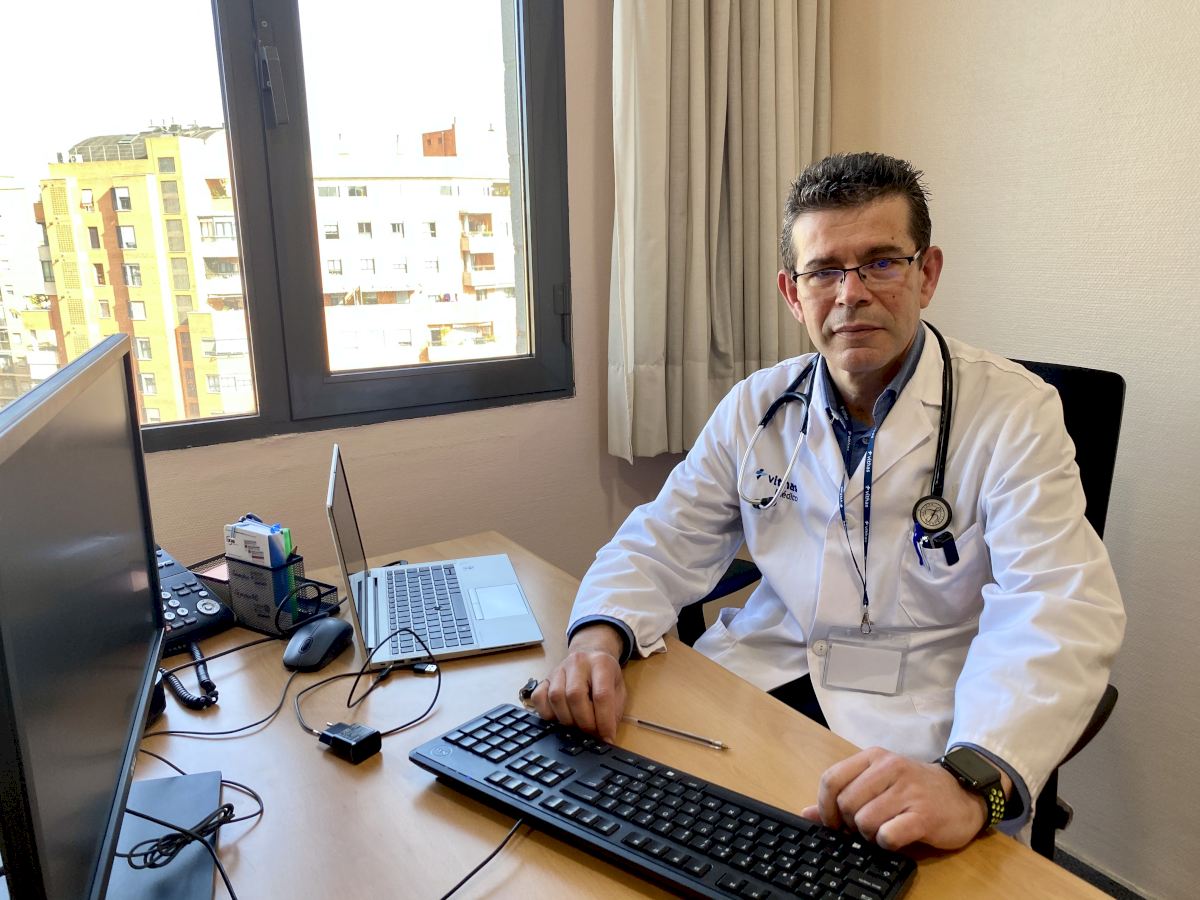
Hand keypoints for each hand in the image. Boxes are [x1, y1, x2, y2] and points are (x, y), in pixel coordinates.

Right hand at [528, 623, 626, 742]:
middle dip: (584, 722)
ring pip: (556, 697)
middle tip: (591, 733)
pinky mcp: (545, 678)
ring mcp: (558, 669)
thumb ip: (613, 710)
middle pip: (575, 695)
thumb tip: (605, 737)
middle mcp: (578, 663)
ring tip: (577, 727)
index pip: (601, 694)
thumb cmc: (605, 675)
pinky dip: (547, 714)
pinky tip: (559, 719)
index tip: (606, 738)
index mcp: (601, 663)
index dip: (604, 720)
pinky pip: (539, 697)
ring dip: (567, 719)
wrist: (590, 653)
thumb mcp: (618, 688)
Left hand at [800, 747, 990, 850]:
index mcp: (874, 758)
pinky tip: (896, 837)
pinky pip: (887, 835)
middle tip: (863, 829)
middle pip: (846, 804)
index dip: (825, 806)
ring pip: (864, 821)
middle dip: (849, 824)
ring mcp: (908, 790)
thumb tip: (805, 813)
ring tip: (882, 830)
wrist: (963, 795)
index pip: (831, 779)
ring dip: (868, 835)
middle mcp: (890, 768)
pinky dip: (886, 843)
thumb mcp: (878, 784)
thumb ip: (842, 795)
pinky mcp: (924, 815)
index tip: (833, 822)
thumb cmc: (915, 790)